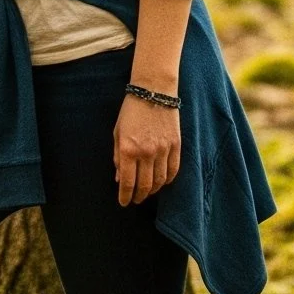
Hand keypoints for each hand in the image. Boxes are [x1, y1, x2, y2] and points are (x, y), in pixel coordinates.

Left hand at [114, 92, 181, 206]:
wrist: (154, 91)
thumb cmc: (131, 111)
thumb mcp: (118, 133)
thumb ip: (118, 157)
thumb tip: (119, 178)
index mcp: (129, 149)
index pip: (128, 182)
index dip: (125, 196)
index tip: (123, 202)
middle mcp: (147, 152)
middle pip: (145, 185)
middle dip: (139, 196)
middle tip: (135, 199)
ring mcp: (163, 149)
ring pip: (160, 180)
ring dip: (153, 190)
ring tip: (148, 192)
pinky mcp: (176, 145)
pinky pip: (174, 169)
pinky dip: (168, 180)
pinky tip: (162, 182)